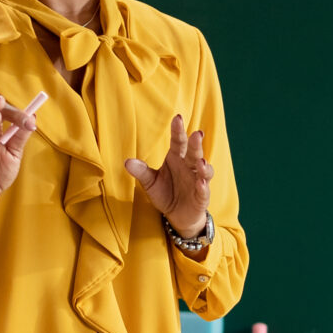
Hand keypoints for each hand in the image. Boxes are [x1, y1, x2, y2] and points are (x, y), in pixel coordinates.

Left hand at [127, 114, 212, 240]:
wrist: (176, 215)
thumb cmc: (165, 193)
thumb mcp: (150, 182)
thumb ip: (141, 171)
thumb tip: (127, 162)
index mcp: (176, 158)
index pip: (178, 142)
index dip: (178, 130)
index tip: (177, 118)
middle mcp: (189, 167)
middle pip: (194, 153)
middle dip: (196, 144)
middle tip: (197, 134)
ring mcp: (197, 181)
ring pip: (205, 170)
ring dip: (205, 166)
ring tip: (201, 161)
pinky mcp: (201, 197)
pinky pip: (204, 191)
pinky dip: (204, 187)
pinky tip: (201, 183)